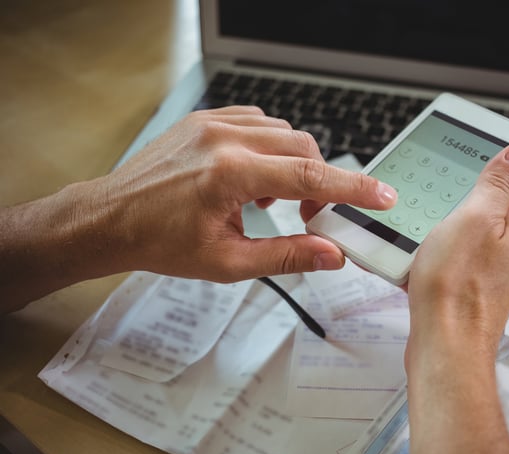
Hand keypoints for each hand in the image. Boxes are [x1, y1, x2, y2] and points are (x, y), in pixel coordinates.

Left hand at [78, 106, 397, 281]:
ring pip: (283, 132)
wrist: (110, 219)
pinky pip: (257, 122)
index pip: (310, 177)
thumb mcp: (228, 262)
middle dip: (321, 181)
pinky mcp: (205, 119)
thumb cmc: (160, 243)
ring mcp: (213, 123)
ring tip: (275, 199)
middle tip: (313, 214)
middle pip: (303, 148)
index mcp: (228, 174)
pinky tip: (257, 176)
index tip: (382, 196)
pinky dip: (271, 147)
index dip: (354, 188)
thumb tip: (332, 254)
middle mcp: (223, 138)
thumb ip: (288, 255)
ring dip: (294, 164)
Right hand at [406, 143, 508, 354]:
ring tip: (418, 242)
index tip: (452, 174)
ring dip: (433, 235)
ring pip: (457, 237)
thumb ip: (498, 185)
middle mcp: (507, 251)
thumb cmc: (456, 289)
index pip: (503, 184)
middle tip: (428, 211)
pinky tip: (414, 266)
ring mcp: (486, 273)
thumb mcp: (474, 219)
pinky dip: (427, 259)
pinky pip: (445, 263)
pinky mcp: (465, 291)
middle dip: (448, 207)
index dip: (475, 175)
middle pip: (476, 211)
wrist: (443, 348)